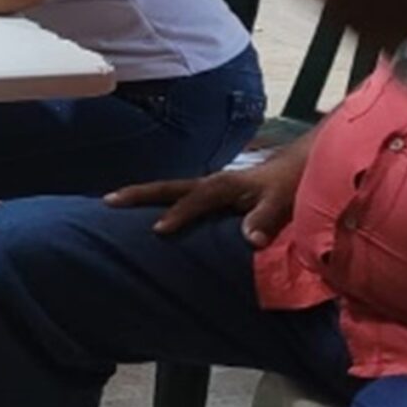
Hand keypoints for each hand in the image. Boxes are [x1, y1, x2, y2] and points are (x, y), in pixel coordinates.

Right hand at [107, 146, 306, 247]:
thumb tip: (250, 239)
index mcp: (224, 185)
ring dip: (143, 196)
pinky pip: (179, 197)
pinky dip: (159, 202)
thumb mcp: (282, 201)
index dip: (178, 214)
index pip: (195, 200)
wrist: (297, 168)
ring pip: (170, 190)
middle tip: (109, 200)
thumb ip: (265, 218)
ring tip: (114, 202)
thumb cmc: (289, 184)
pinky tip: (146, 213)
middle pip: (168, 187)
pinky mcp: (211, 195)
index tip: (157, 229)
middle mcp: (211, 183)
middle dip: (139, 193)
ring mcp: (208, 188)